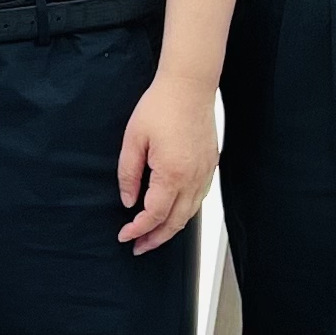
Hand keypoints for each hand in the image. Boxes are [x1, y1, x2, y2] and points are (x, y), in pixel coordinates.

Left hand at [114, 72, 218, 253]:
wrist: (189, 86)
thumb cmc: (160, 107)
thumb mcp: (133, 139)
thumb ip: (129, 174)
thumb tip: (128, 201)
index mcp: (172, 174)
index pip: (154, 215)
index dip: (138, 230)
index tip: (125, 235)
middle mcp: (192, 179)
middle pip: (175, 222)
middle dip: (155, 239)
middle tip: (138, 247)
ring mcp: (205, 173)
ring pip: (189, 214)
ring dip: (171, 229)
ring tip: (153, 236)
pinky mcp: (210, 166)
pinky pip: (198, 199)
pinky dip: (185, 212)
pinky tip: (173, 213)